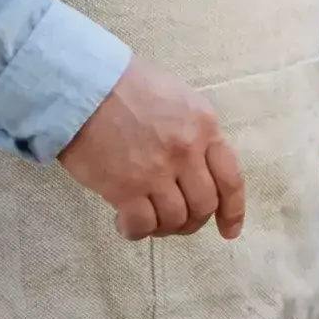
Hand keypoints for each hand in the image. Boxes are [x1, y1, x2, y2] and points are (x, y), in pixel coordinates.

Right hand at [59, 56, 244, 241]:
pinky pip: (142, 224)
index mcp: (205, 127)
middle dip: (193, 222)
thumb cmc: (130, 87)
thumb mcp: (180, 100)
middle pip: (204, 205)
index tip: (229, 230)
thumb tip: (199, 164)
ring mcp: (157, 171)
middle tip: (176, 222)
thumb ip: (196, 132)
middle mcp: (187, 152)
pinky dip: (137, 231)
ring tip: (150, 220)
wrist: (86, 87)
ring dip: (165, 228)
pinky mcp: (124, 187)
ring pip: (175, 219)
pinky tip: (126, 222)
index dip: (233, 210)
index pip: (231, 178)